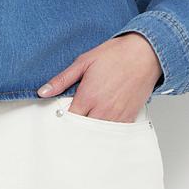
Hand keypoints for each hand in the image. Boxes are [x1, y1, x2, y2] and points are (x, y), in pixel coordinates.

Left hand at [36, 33, 162, 121]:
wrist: (145, 54)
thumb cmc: (115, 55)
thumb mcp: (84, 62)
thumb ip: (62, 79)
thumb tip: (43, 91)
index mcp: (88, 96)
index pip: (68, 119)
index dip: (61, 119)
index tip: (58, 117)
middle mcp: (102, 110)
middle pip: (82, 130)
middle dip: (74, 128)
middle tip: (69, 125)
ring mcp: (117, 116)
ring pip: (97, 134)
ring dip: (89, 132)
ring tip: (84, 125)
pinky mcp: (129, 118)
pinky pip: (113, 132)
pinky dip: (105, 132)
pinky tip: (100, 126)